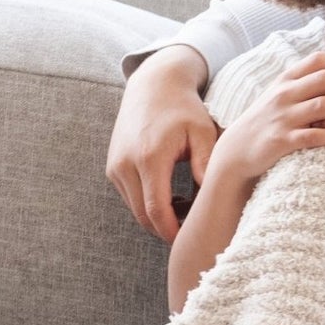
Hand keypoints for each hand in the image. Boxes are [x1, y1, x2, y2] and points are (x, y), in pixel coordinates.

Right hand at [108, 45, 219, 239]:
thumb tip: (211, 198)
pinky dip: (148, 206)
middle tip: (195, 230)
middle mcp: (125, 164)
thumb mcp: (203, 134)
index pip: (156, 211)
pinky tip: (173, 200)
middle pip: (143, 216)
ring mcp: (115, 166)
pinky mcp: (113, 167)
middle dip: (167, 230)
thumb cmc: (184, 109)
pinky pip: (130, 198)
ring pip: (135, 209)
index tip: (193, 238)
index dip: (173, 232)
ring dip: (158, 219)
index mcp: (149, 158)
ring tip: (188, 213)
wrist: (153, 85)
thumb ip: (207, 165)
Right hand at [208, 51, 324, 183]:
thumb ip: (308, 82)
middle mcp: (284, 94)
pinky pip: (312, 136)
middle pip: (323, 80)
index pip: (317, 61)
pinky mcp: (282, 141)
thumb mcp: (284, 94)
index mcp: (287, 79)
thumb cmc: (271, 120)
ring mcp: (282, 117)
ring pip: (321, 106)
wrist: (238, 150)